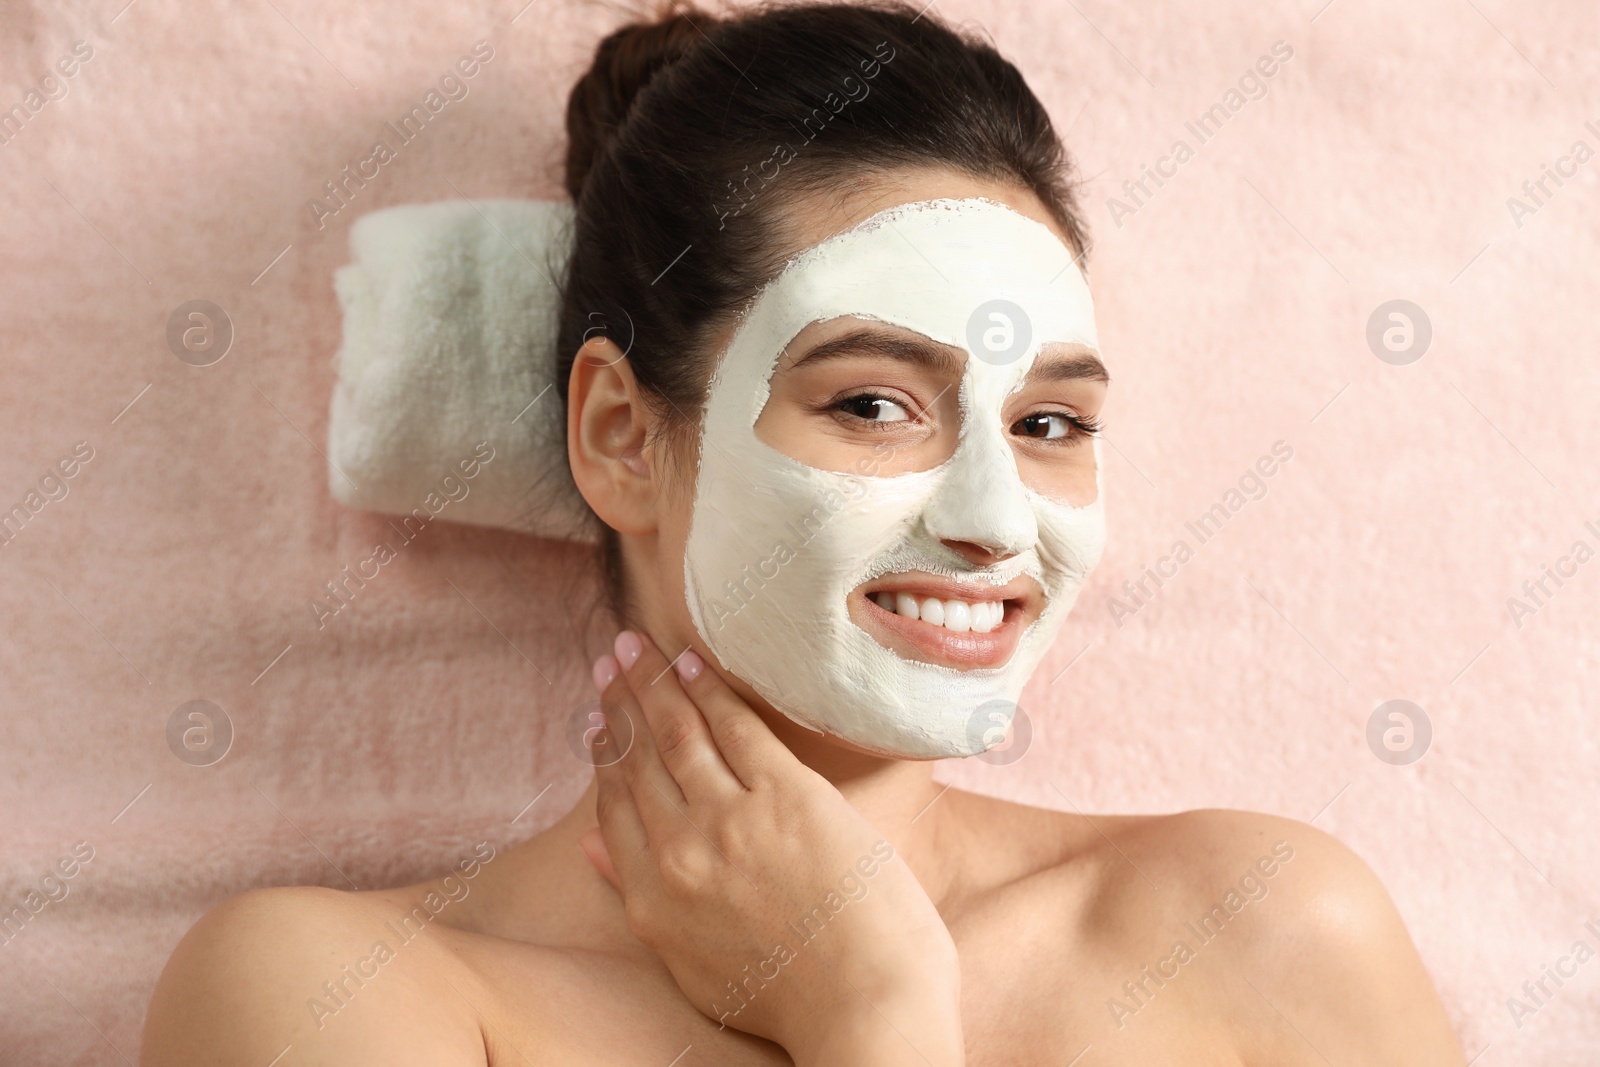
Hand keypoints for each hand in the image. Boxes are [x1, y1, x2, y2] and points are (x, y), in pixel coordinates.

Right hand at [581, 630, 963, 1064]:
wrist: (862, 1010)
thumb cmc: (790, 998)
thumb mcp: (692, 964)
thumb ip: (639, 897)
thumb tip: (591, 846)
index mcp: (652, 900)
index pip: (616, 806)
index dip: (604, 754)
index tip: (598, 719)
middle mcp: (679, 852)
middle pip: (640, 759)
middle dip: (623, 702)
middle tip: (613, 657)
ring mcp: (731, 819)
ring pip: (679, 733)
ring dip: (654, 681)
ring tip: (638, 646)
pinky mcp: (787, 796)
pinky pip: (737, 727)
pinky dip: (710, 690)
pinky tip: (693, 663)